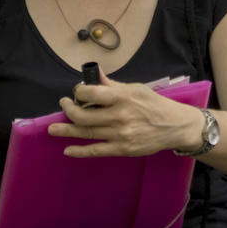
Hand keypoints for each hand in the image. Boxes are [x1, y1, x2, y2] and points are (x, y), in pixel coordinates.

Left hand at [50, 72, 207, 157]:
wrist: (174, 126)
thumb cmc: (154, 104)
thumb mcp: (135, 88)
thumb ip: (112, 85)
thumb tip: (94, 76)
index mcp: (122, 97)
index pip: (92, 94)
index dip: (79, 92)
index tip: (76, 92)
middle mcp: (119, 116)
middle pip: (84, 116)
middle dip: (69, 110)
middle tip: (63, 106)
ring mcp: (120, 134)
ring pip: (86, 133)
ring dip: (67, 131)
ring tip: (52, 129)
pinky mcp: (123, 149)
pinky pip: (97, 151)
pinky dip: (80, 151)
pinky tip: (68, 150)